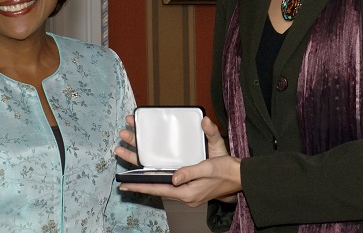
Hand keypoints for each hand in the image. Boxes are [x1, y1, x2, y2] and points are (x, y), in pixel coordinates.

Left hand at [115, 115, 240, 206]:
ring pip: (162, 184)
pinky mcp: (190, 188)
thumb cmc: (226, 170)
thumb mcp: (208, 167)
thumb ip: (190, 171)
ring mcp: (187, 192)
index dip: (141, 186)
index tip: (125, 184)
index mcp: (187, 192)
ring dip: (148, 177)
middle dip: (139, 180)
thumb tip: (174, 176)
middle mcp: (185, 195)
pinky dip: (159, 177)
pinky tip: (152, 173)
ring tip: (131, 172)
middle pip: (157, 187)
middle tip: (122, 175)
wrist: (240, 176)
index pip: (159, 189)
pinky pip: (170, 184)